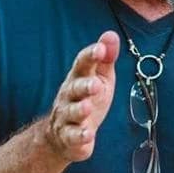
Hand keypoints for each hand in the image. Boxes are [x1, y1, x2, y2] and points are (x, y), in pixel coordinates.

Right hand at [45, 31, 119, 161]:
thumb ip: (105, 58)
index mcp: (79, 78)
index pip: (82, 64)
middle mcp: (69, 96)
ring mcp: (67, 117)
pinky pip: (73, 137)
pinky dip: (80, 137)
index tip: (101, 49)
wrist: (62, 135)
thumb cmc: (86, 99)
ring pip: (71, 113)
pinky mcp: (69, 138)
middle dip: (84, 85)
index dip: (90, 56)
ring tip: (87, 108)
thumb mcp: (99, 77)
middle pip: (74, 88)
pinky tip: (88, 136)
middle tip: (96, 84)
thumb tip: (111, 35)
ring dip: (79, 110)